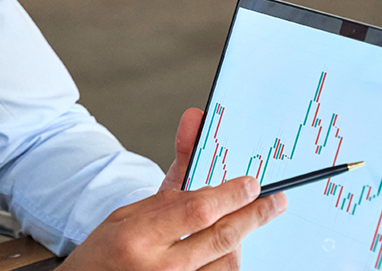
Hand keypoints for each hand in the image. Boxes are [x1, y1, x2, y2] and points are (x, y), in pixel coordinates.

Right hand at [57, 108, 288, 270]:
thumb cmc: (106, 253)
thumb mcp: (127, 214)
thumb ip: (170, 184)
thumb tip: (194, 126)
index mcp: (138, 236)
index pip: (197, 210)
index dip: (230, 196)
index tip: (251, 184)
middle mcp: (159, 266)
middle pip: (221, 236)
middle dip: (254, 215)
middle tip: (274, 201)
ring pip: (227, 261)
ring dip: (239, 239)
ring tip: (244, 223)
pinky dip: (227, 260)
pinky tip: (227, 249)